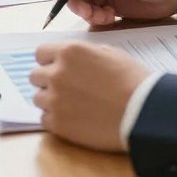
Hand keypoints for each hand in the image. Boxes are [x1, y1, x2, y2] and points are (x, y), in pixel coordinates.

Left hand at [29, 41, 147, 151]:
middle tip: (66, 88)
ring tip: (73, 105)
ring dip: (51, 100)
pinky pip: (44, 119)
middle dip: (48, 80)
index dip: (50, 61)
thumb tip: (72, 59)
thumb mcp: (109, 53)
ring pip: (38, 98)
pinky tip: (74, 118)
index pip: (40, 53)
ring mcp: (55, 100)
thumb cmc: (131, 79)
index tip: (58, 68)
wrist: (142, 111)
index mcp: (68, 52)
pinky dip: (56, 119)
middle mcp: (56, 73)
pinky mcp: (58, 124)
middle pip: (35, 76)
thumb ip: (84, 54)